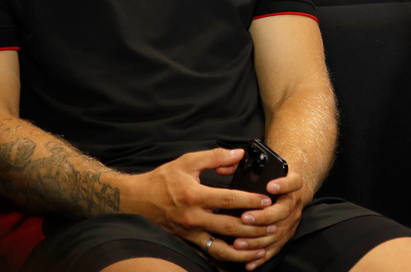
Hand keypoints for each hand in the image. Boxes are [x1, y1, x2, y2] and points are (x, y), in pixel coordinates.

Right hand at [116, 148, 276, 266]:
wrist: (136, 200)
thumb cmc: (163, 180)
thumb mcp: (188, 161)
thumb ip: (215, 157)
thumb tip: (239, 154)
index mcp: (194, 196)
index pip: (228, 200)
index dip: (249, 200)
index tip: (267, 200)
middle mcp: (192, 218)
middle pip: (229, 227)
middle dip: (254, 227)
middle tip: (273, 224)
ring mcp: (189, 233)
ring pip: (220, 247)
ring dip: (244, 249)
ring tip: (263, 246)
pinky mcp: (187, 242)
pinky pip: (210, 253)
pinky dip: (227, 257)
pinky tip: (242, 256)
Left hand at [231, 168, 310, 269]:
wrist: (292, 188)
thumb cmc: (273, 177)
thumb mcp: (262, 166)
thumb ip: (241, 164)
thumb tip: (222, 167)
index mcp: (292, 183)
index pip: (294, 181)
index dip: (283, 184)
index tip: (270, 186)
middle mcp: (293, 202)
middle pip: (283, 211)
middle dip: (263, 216)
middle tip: (245, 218)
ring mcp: (291, 220)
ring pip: (277, 233)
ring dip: (258, 239)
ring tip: (239, 242)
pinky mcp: (286, 234)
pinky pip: (275, 248)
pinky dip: (262, 256)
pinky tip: (249, 262)